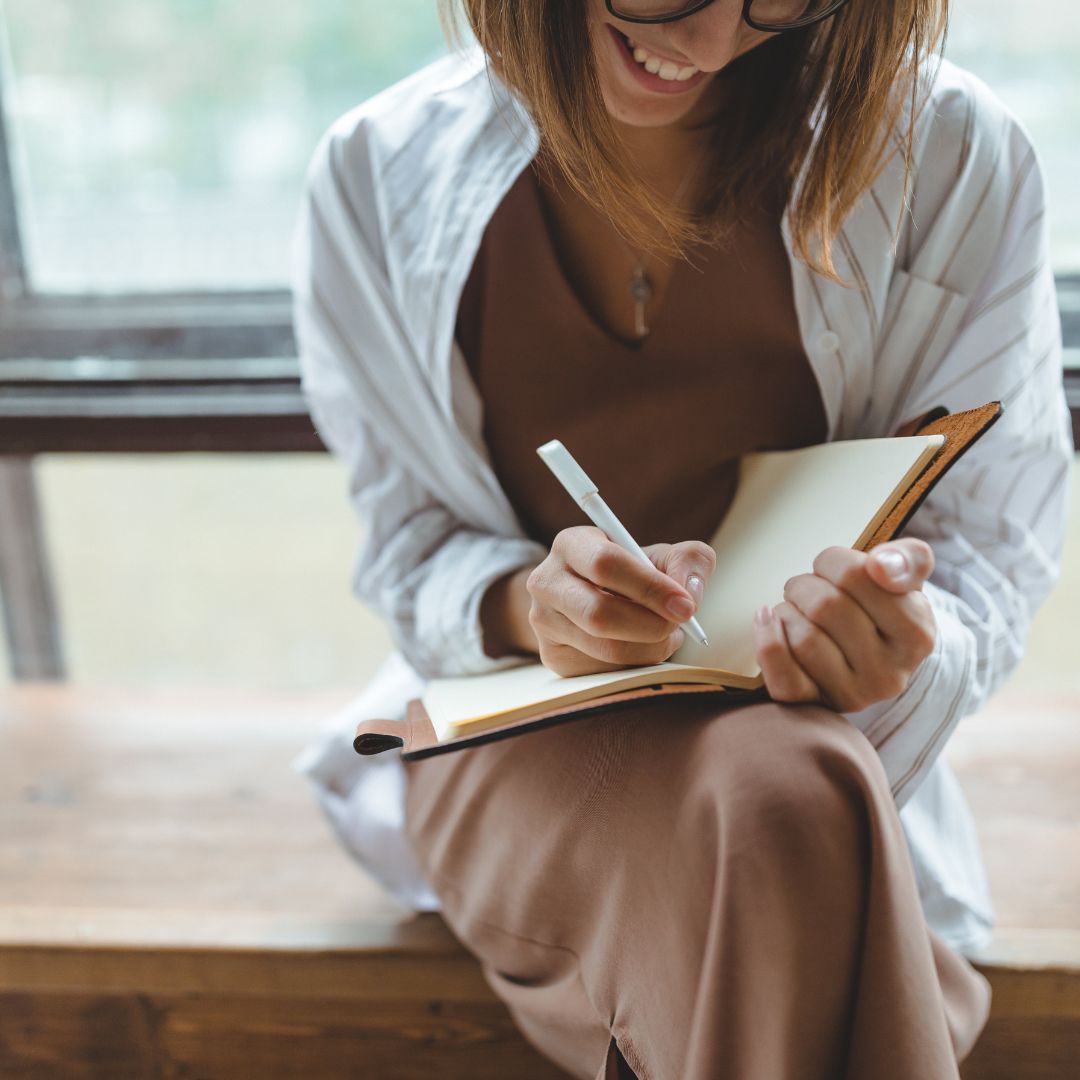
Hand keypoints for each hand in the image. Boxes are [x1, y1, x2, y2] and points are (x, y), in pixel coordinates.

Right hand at [526, 526, 716, 676]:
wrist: (595, 597)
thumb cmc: (634, 574)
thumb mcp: (662, 556)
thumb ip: (689, 560)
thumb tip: (688, 592)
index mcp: (572, 544)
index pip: (605, 564)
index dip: (649, 587)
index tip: (686, 605)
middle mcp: (547, 581)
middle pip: (599, 614)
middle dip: (651, 624)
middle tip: (680, 625)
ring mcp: (544, 622)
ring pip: (606, 649)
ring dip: (650, 648)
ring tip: (665, 633)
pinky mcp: (553, 656)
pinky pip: (604, 673)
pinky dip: (637, 665)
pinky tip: (641, 647)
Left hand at [751, 538, 936, 712]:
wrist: (872, 655)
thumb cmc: (882, 606)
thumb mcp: (905, 577)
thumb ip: (905, 558)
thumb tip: (879, 566)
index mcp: (917, 634)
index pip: (856, 575)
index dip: (832, 560)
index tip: (833, 565)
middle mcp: (890, 673)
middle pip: (824, 605)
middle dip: (805, 585)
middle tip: (808, 587)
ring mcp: (854, 694)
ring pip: (802, 637)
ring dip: (787, 610)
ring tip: (796, 608)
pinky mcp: (818, 705)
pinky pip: (783, 677)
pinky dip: (768, 642)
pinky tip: (768, 620)